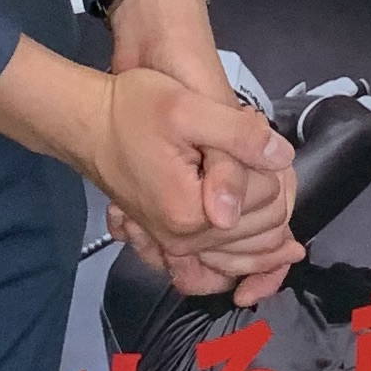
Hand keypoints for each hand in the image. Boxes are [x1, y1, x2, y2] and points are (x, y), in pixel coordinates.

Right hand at [96, 70, 301, 303]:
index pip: (268, 197)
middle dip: (270, 192)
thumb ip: (239, 136)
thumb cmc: (132, 110)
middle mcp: (184, 240)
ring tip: (263, 192)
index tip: (247, 135)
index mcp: (191, 213)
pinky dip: (243, 253)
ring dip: (264, 228)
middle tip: (253, 154)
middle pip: (263, 229)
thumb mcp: (189, 109)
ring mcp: (175, 244)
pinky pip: (218, 262)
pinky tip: (254, 234)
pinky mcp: (170, 238)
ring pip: (247, 251)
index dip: (266, 163)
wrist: (88, 123)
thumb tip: (281, 160)